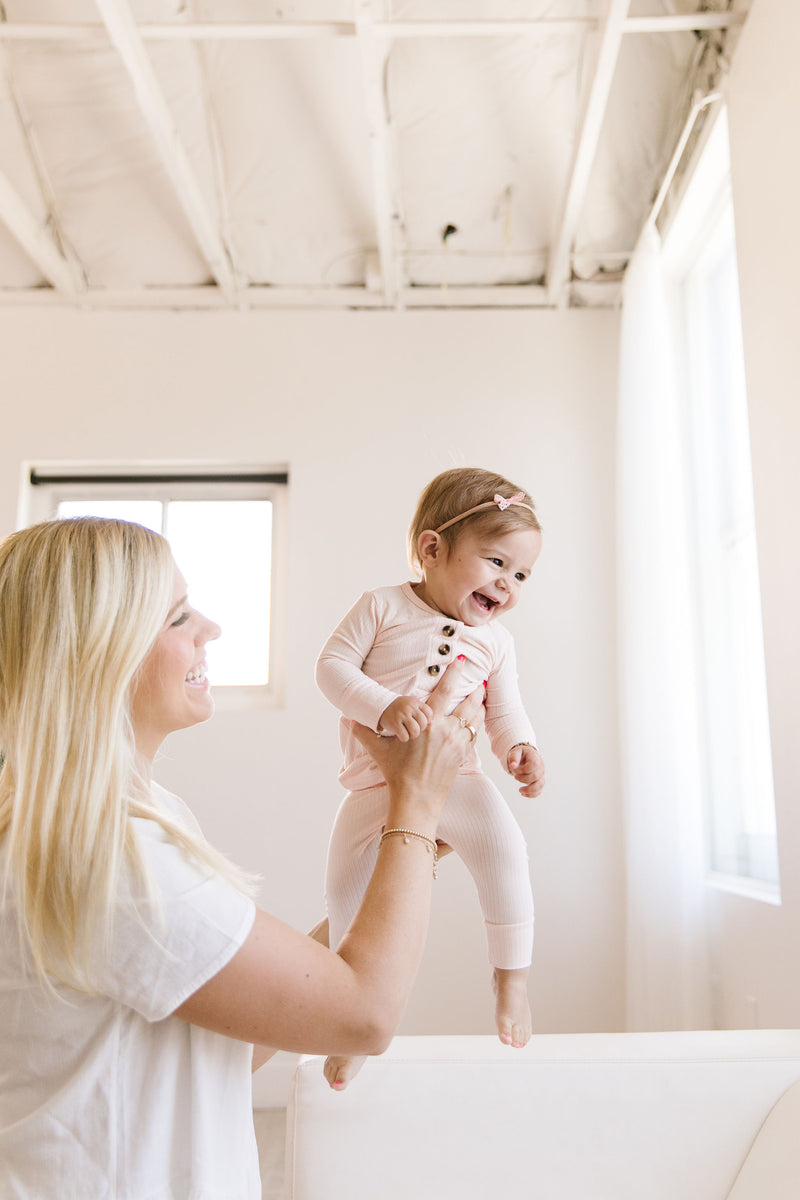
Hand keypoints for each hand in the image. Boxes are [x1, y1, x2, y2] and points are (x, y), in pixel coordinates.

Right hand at [353, 658, 483, 810]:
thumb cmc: (397, 774)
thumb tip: (348, 720)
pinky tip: (478, 721)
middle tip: (483, 680)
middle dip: (475, 690)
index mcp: (427, 723)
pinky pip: (474, 735)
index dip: (453, 674)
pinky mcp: (461, 756)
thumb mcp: (379, 751)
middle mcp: (446, 730)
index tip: (461, 660)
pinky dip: (478, 725)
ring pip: (474, 720)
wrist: (416, 798)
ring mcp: (456, 743)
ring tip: (483, 697)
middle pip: (467, 704)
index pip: (444, 691)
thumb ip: (364, 733)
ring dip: (479, 707)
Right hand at [378, 695, 433, 741]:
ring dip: (413, 735)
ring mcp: (401, 715)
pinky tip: (400, 734)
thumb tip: (432, 724)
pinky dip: (404, 738)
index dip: (426, 721)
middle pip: (423, 723)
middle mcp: (409, 707)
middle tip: (413, 729)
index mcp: (415, 702)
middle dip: (420, 729)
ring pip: (415, 731)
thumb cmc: (400, 708)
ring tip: (408, 733)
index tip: (420, 723)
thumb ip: (422, 713)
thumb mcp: (411, 706)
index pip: (429, 713)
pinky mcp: (394, 723)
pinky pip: (405, 736)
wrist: (380, 705)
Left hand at [507, 743, 545, 797]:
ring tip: (520, 790)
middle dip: (524, 779)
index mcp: (535, 757)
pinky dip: (532, 794)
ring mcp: (541, 775)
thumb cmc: (521, 754)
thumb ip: (514, 757)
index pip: (534, 765)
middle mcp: (541, 766)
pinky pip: (539, 790)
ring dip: (530, 790)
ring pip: (540, 785)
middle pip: (536, 776)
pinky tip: (523, 794)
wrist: (525, 756)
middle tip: (515, 777)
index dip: (524, 769)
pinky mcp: (539, 781)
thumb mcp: (516, 752)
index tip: (514, 769)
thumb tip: (512, 765)